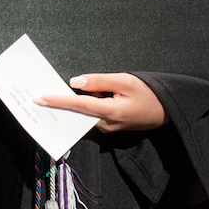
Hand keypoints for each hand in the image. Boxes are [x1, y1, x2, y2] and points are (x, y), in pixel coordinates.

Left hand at [36, 73, 167, 131]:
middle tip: (41, 94)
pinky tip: (87, 94)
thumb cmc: (150, 94)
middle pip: (79, 112)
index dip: (58, 101)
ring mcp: (108, 127)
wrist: (168, 111)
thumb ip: (99, 81)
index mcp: (109, 112)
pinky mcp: (111, 125)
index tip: (40, 99)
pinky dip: (87, 105)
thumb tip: (75, 82)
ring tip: (62, 90)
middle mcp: (105, 124)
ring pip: (87, 113)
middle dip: (61, 103)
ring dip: (76, 102)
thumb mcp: (126, 81)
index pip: (78, 106)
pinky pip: (94, 114)